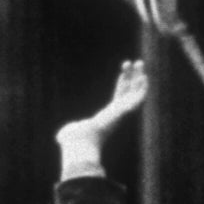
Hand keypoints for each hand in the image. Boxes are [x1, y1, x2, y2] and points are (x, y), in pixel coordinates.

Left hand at [55, 59, 148, 173]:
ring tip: (139, 62)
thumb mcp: (70, 133)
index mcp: (108, 115)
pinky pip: (137, 99)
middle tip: (137, 63)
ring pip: (134, 92)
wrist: (83, 141)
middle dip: (133, 77)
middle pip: (128, 91)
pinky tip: (144, 78)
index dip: (122, 84)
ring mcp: (120, 112)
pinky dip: (142, 89)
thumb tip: (59, 138)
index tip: (123, 73)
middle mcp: (117, 112)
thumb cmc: (76, 140)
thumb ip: (66, 133)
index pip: (118, 97)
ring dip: (138, 77)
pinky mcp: (122, 111)